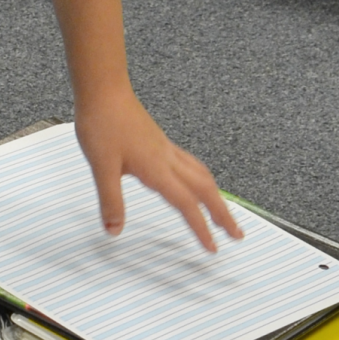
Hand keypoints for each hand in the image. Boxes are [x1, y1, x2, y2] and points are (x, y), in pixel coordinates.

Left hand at [74, 85, 242, 252]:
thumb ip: (110, 201)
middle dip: (223, 214)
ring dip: (215, 196)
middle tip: (237, 234)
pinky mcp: (160, 142)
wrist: (104, 91)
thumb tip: (114, 230)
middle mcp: (168, 159)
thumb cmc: (102, 123)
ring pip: (201, 175)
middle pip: (206, 190)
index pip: (186, 205)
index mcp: (157, 169)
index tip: (213, 248)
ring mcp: (166, 149)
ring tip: (223, 212)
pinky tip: (194, 182)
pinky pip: (190, 164)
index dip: (201, 229)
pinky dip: (200, 179)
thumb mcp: (101, 167)